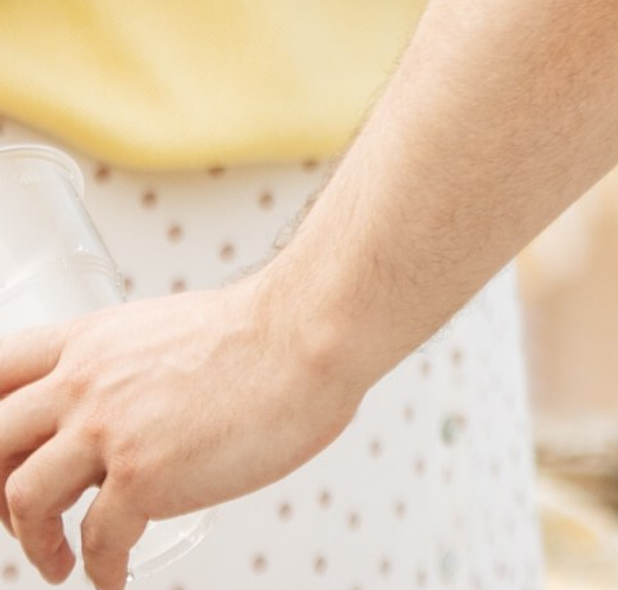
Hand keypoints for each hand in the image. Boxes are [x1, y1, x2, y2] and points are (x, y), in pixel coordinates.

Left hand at [0, 272, 361, 588]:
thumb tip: (133, 401)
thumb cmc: (267, 330)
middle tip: (13, 519)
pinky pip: (97, 542)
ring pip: (23, 498)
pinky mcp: (142, 477)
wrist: (311, 332)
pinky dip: (100, 568)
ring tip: (57, 560)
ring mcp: (110, 430)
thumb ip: (133, 366)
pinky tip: (114, 572)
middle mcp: (89, 381)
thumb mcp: (170, 329)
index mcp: (94, 340)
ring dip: (35, 543)